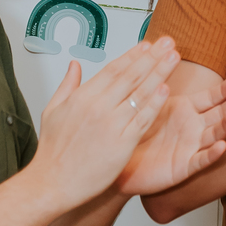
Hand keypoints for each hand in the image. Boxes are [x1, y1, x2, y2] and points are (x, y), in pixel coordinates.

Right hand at [31, 38, 178, 208]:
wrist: (52, 183)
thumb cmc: (52, 152)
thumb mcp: (52, 110)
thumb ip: (67, 85)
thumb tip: (74, 65)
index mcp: (82, 97)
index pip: (113, 69)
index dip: (133, 55)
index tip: (148, 44)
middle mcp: (98, 107)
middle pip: (131, 76)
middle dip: (152, 57)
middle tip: (168, 42)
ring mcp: (111, 125)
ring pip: (140, 94)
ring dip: (159, 73)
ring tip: (174, 58)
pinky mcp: (121, 144)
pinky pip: (143, 120)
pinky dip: (155, 104)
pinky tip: (166, 90)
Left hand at [116, 75, 225, 195]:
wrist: (122, 162)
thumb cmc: (138, 131)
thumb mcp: (150, 102)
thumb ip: (159, 81)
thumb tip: (164, 50)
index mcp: (187, 110)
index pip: (212, 97)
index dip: (225, 90)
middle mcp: (194, 128)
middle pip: (221, 114)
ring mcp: (192, 147)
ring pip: (216, 135)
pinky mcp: (184, 167)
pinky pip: (201, 160)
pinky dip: (212, 154)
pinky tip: (221, 146)